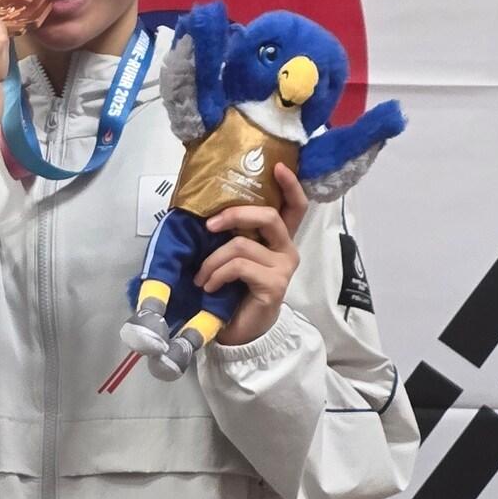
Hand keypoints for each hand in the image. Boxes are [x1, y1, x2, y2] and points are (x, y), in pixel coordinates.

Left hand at [193, 163, 307, 345]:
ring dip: (213, 260)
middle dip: (235, 214)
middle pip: (269, 216)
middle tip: (209, 225)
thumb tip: (209, 213)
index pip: (295, 206)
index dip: (290, 185)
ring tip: (202, 276)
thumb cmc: (235, 291)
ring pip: (242, 245)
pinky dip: (217, 274)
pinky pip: (239, 266)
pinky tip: (209, 286)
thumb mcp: (235, 257)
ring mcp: (283, 267)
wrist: (242, 333)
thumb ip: (235, 235)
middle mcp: (287, 249)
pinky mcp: (274, 285)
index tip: (278, 166)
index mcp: (279, 239)